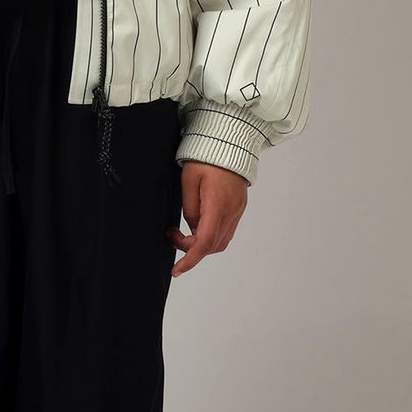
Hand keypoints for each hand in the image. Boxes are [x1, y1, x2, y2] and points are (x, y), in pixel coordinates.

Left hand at [169, 161, 247, 276]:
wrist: (230, 142)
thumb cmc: (207, 157)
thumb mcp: (188, 180)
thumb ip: (189, 208)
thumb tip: (192, 228)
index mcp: (218, 204)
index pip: (205, 242)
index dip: (189, 259)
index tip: (177, 269)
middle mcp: (231, 211)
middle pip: (213, 245)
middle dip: (191, 249)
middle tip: (172, 235)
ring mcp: (238, 210)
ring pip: (220, 241)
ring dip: (201, 243)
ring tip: (183, 230)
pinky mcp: (239, 207)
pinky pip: (226, 230)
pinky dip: (210, 235)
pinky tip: (198, 225)